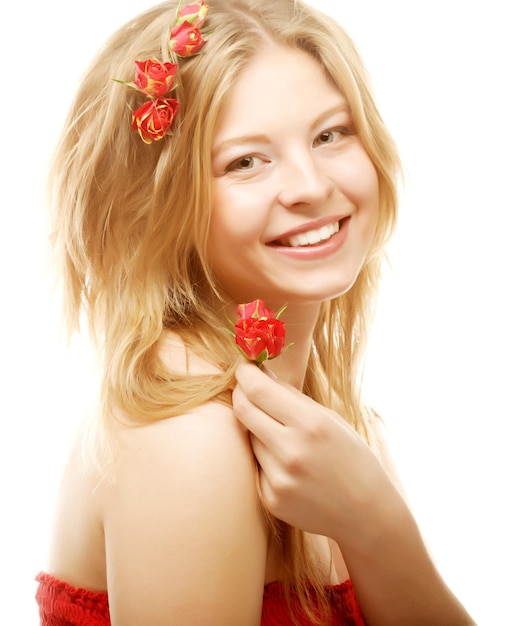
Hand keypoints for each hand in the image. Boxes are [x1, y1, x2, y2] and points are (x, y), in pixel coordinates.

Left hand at [232, 362, 397, 542]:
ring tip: (286, 437)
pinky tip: (291, 467)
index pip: (259, 390)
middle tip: (245, 387)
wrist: (366, 513)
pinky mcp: (271, 499)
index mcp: (311, 424)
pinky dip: (266, 458)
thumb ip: (291, 396)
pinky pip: (256, 465)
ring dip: (258, 428)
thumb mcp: (330, 419)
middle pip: (243, 410)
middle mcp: (291, 451)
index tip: (245, 367)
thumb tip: (259, 372)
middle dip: (240, 393)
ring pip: (249, 437)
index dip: (245, 374)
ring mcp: (279, 478)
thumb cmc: (352, 458)